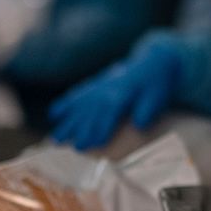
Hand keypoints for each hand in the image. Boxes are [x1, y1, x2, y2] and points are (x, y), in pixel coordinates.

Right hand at [49, 42, 181, 149]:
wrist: (152, 62)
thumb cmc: (156, 85)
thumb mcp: (157, 97)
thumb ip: (147, 110)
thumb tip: (138, 123)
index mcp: (121, 96)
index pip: (108, 114)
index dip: (100, 129)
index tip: (92, 144)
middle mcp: (105, 92)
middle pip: (89, 114)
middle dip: (81, 131)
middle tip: (73, 148)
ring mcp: (97, 88)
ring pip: (78, 107)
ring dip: (67, 122)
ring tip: (56, 138)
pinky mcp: (93, 86)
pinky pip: (75, 94)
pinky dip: (64, 103)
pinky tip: (53, 114)